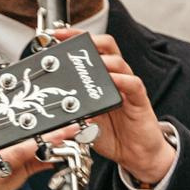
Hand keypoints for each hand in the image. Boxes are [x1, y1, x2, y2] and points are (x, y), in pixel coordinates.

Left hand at [52, 29, 174, 184]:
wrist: (134, 153)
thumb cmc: (110, 133)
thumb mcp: (83, 118)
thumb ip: (71, 106)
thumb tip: (50, 100)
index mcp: (101, 78)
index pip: (90, 50)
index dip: (75, 38)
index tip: (56, 35)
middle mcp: (115, 77)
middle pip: (106, 46)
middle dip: (89, 40)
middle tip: (71, 41)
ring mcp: (127, 87)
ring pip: (118, 62)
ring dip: (103, 59)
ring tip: (88, 61)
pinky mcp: (139, 100)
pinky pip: (132, 84)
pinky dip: (122, 80)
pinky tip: (111, 80)